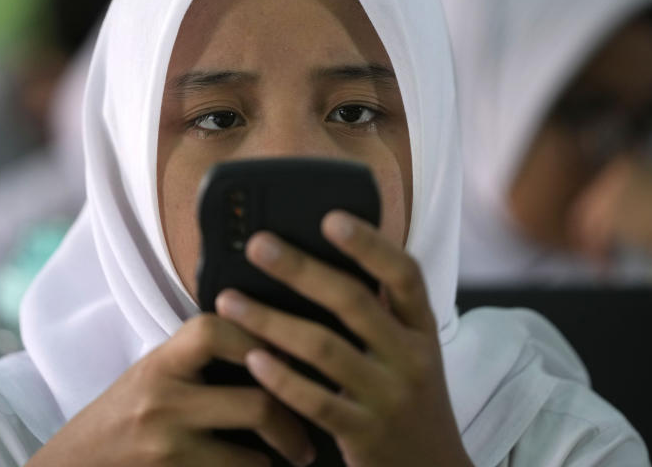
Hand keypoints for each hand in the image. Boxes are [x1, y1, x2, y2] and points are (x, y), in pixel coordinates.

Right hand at [27, 314, 313, 466]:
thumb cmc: (118, 421)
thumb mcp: (149, 377)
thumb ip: (195, 361)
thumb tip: (268, 345)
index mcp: (159, 364)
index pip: (217, 330)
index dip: (259, 336)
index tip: (286, 353)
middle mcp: (162, 403)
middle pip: (256, 401)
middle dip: (293, 421)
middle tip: (309, 434)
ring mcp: (166, 450)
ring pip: (253, 458)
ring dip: (276, 461)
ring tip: (291, 457)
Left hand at [215, 210, 472, 466]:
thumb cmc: (408, 399)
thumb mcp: (410, 352)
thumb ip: (381, 313)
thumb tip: (324, 260)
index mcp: (421, 329)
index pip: (404, 274)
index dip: (369, 243)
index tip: (330, 218)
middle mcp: (411, 358)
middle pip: (353, 302)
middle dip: (300, 270)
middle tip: (257, 245)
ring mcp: (388, 397)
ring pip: (323, 348)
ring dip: (271, 320)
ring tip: (230, 301)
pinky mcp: (364, 434)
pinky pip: (315, 401)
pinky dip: (281, 378)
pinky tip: (250, 359)